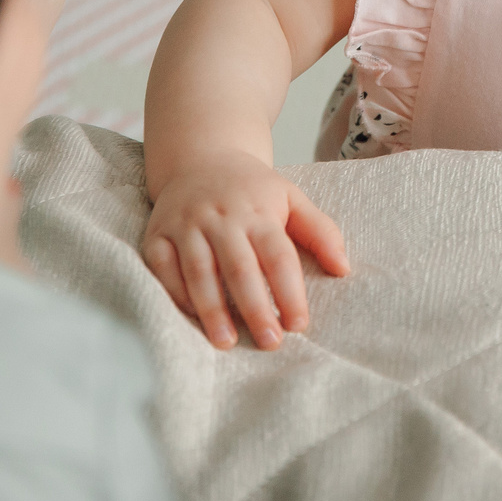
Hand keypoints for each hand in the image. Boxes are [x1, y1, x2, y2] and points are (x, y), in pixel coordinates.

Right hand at [141, 147, 351, 349]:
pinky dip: (175, 293)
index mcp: (258, 212)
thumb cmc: (251, 189)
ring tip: (226, 342)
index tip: (299, 324)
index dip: (289, 291)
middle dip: (254, 308)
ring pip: (198, 270)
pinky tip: (191, 318)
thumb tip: (344, 269)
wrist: (200, 157)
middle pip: (239, 267)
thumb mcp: (292, 198)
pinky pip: (162, 266)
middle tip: (269, 342)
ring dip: (212, 309)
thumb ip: (320, 232)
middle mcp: (221, 218)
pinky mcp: (157, 233)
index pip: (277, 255)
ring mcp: (186, 225)